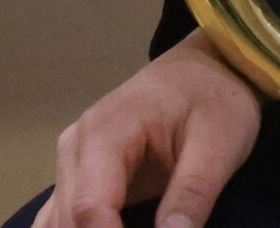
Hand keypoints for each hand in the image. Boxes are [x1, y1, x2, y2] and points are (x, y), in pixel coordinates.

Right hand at [32, 31, 261, 227]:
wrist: (208, 69)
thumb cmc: (216, 99)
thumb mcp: (219, 145)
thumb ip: (192, 194)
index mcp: (105, 133)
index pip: (89, 210)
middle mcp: (76, 148)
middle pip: (69, 221)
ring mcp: (72, 161)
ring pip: (60, 223)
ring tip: (141, 227)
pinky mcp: (80, 174)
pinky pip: (64, 217)